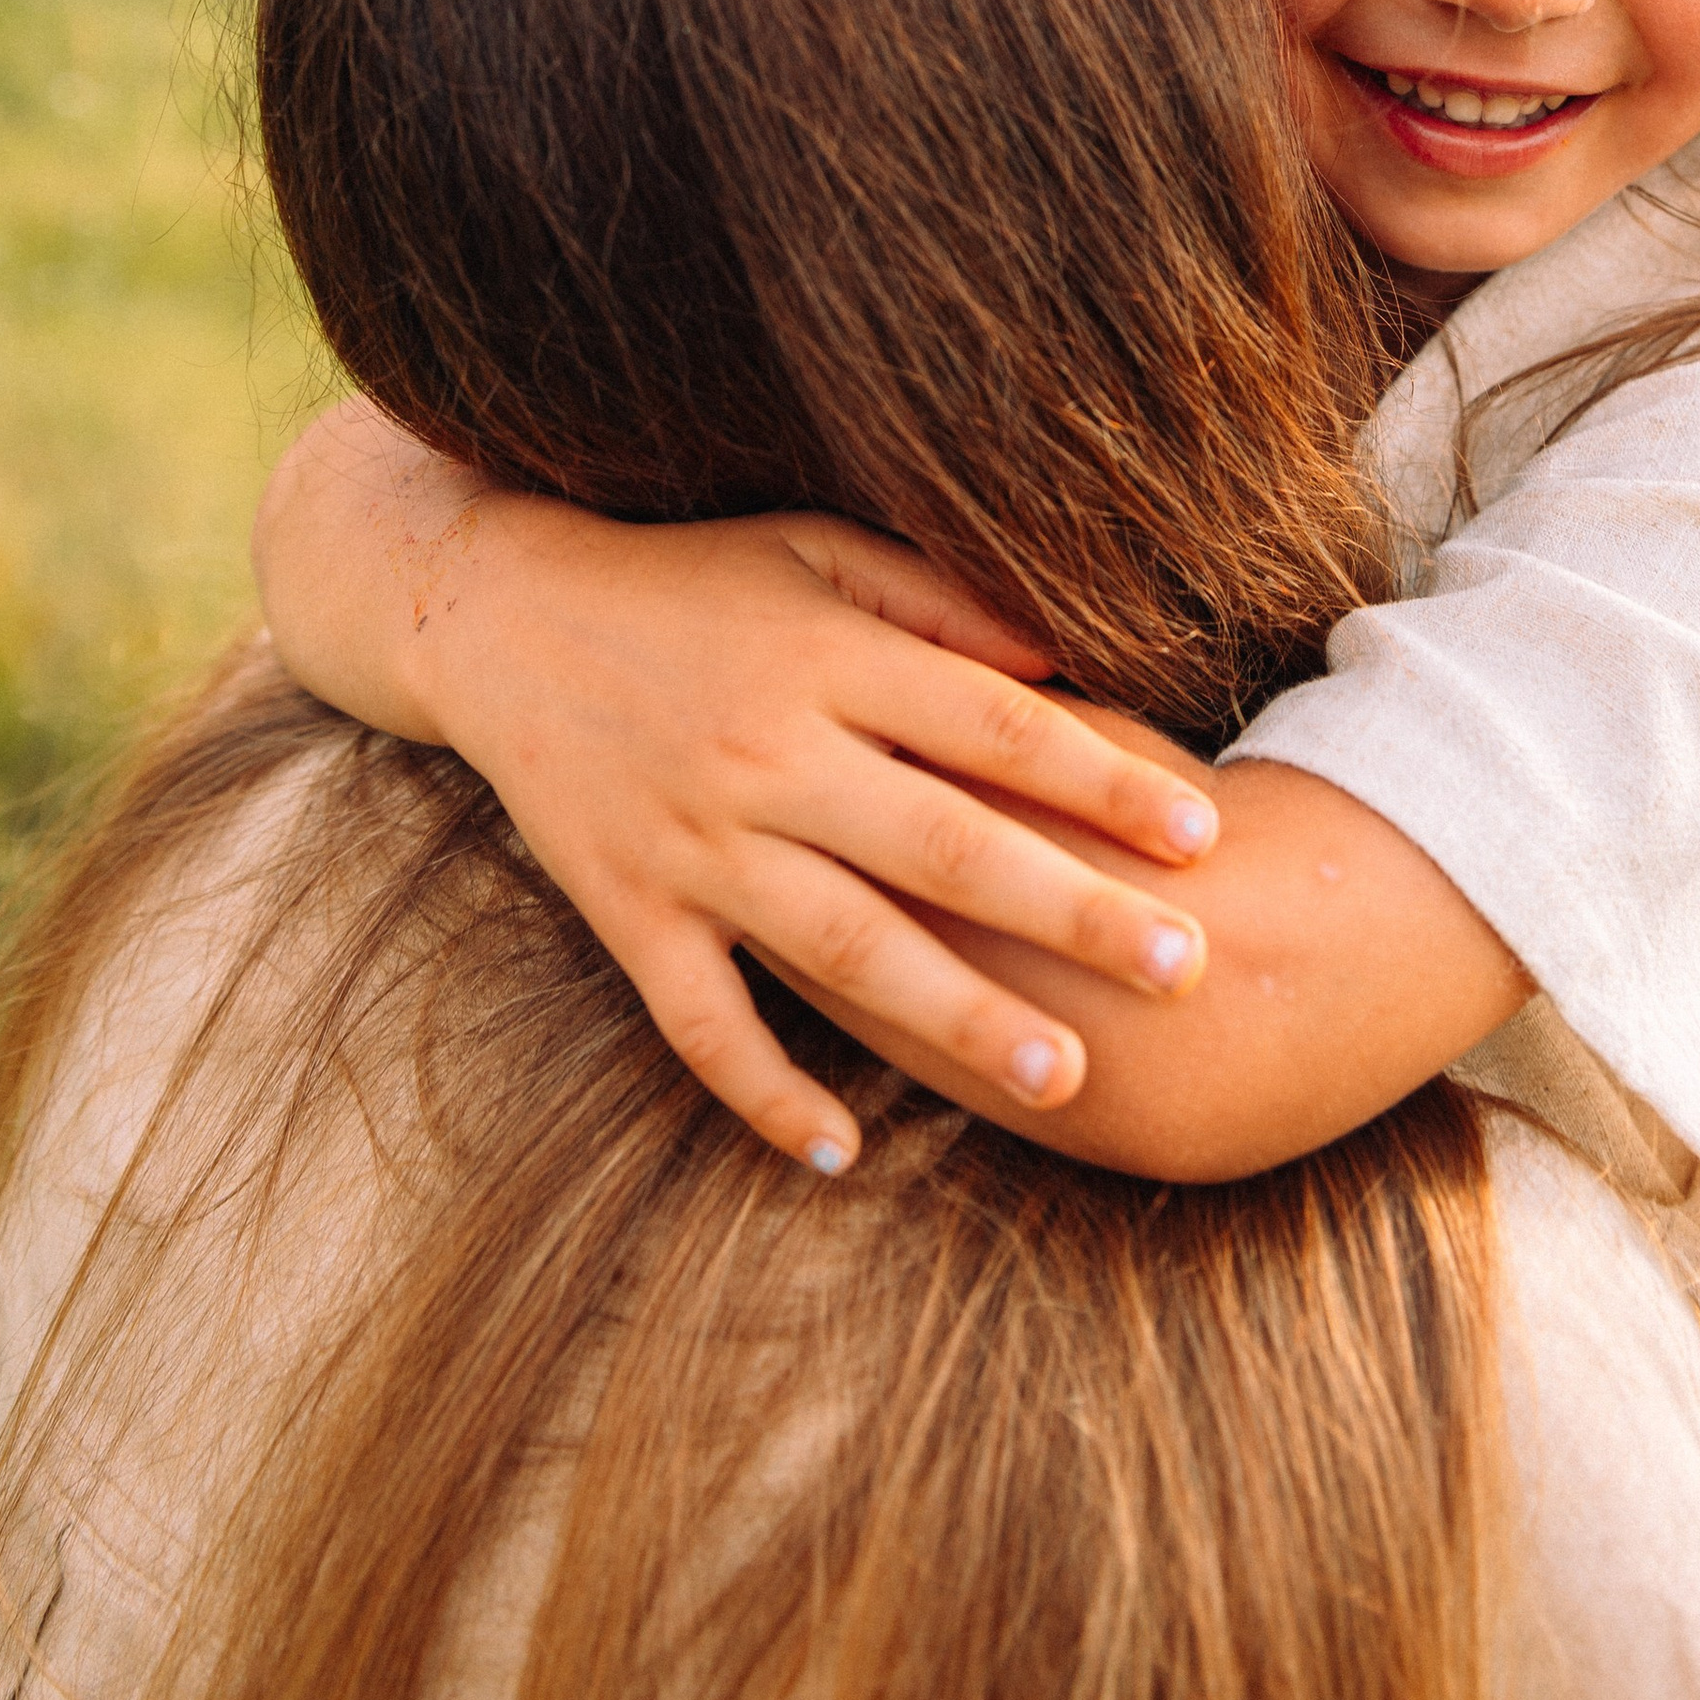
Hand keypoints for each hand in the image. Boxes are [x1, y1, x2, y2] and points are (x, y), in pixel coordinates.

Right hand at [399, 496, 1223, 1171]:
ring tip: (1063, 1076)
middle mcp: (769, 755)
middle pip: (944, 847)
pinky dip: (767, 1091)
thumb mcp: (814, 549)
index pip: (994, 730)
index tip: (1201, 837)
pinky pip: (700, 1022)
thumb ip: (940, 601)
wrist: (497, 614)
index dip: (1102, 783)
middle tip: (1184, 970)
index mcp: (828, 658)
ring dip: (957, 1020)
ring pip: (845, 949)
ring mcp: (694, 844)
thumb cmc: (689, 582)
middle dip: (1070, 915)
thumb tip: (1066, 659)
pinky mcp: (627, 911)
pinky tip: (843, 1150)